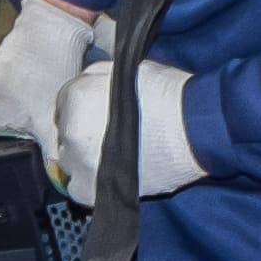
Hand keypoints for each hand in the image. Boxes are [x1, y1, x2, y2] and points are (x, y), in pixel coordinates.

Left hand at [52, 59, 202, 200]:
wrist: (196, 128)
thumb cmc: (168, 95)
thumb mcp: (127, 70)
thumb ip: (97, 76)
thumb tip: (85, 84)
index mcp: (77, 95)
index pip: (64, 103)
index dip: (83, 108)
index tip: (98, 114)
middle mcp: (71, 129)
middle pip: (65, 134)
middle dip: (81, 132)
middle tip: (107, 135)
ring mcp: (80, 162)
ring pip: (68, 162)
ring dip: (83, 159)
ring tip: (111, 156)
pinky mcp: (94, 189)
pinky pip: (77, 189)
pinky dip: (90, 183)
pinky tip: (110, 174)